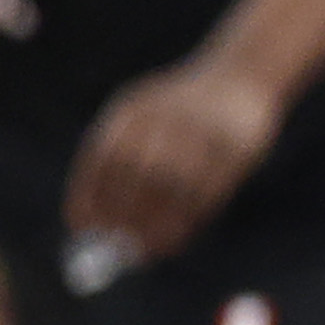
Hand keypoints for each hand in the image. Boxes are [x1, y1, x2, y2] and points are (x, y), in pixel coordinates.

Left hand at [63, 59, 283, 262]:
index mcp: (134, 109)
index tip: (82, 227)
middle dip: (124, 214)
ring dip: (158, 223)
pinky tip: (177, 238)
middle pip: (136, 170)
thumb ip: (116, 163)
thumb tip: (91, 225)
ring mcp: (203, 127)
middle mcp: (166, 114)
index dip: (87, 194)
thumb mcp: (142, 119)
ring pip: (174, 183)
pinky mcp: (235, 145)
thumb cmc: (180, 112)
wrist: (243, 74)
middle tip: (119, 246)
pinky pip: (207, 189)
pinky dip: (189, 220)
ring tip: (149, 249)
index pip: (102, 155)